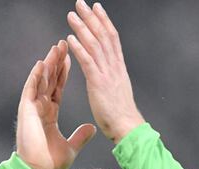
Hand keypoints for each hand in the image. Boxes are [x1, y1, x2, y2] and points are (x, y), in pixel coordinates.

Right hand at [16, 40, 96, 168]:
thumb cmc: (50, 162)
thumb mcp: (71, 147)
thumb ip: (80, 136)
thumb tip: (92, 128)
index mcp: (49, 113)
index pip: (57, 87)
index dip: (64, 73)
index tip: (71, 58)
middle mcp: (40, 107)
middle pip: (49, 79)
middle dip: (57, 61)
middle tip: (64, 44)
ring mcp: (32, 107)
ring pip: (41, 80)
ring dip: (48, 63)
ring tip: (56, 47)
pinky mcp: (26, 110)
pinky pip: (31, 89)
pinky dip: (36, 76)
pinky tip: (42, 63)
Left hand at [67, 0, 144, 142]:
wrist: (127, 127)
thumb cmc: (121, 116)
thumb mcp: (119, 91)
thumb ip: (113, 79)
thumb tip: (110, 75)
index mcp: (119, 68)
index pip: (112, 38)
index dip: (104, 21)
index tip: (97, 8)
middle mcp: (114, 66)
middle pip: (103, 35)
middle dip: (92, 17)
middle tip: (81, 2)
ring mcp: (107, 74)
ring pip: (95, 44)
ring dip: (82, 27)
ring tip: (72, 14)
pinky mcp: (98, 83)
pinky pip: (88, 61)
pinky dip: (79, 48)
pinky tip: (71, 37)